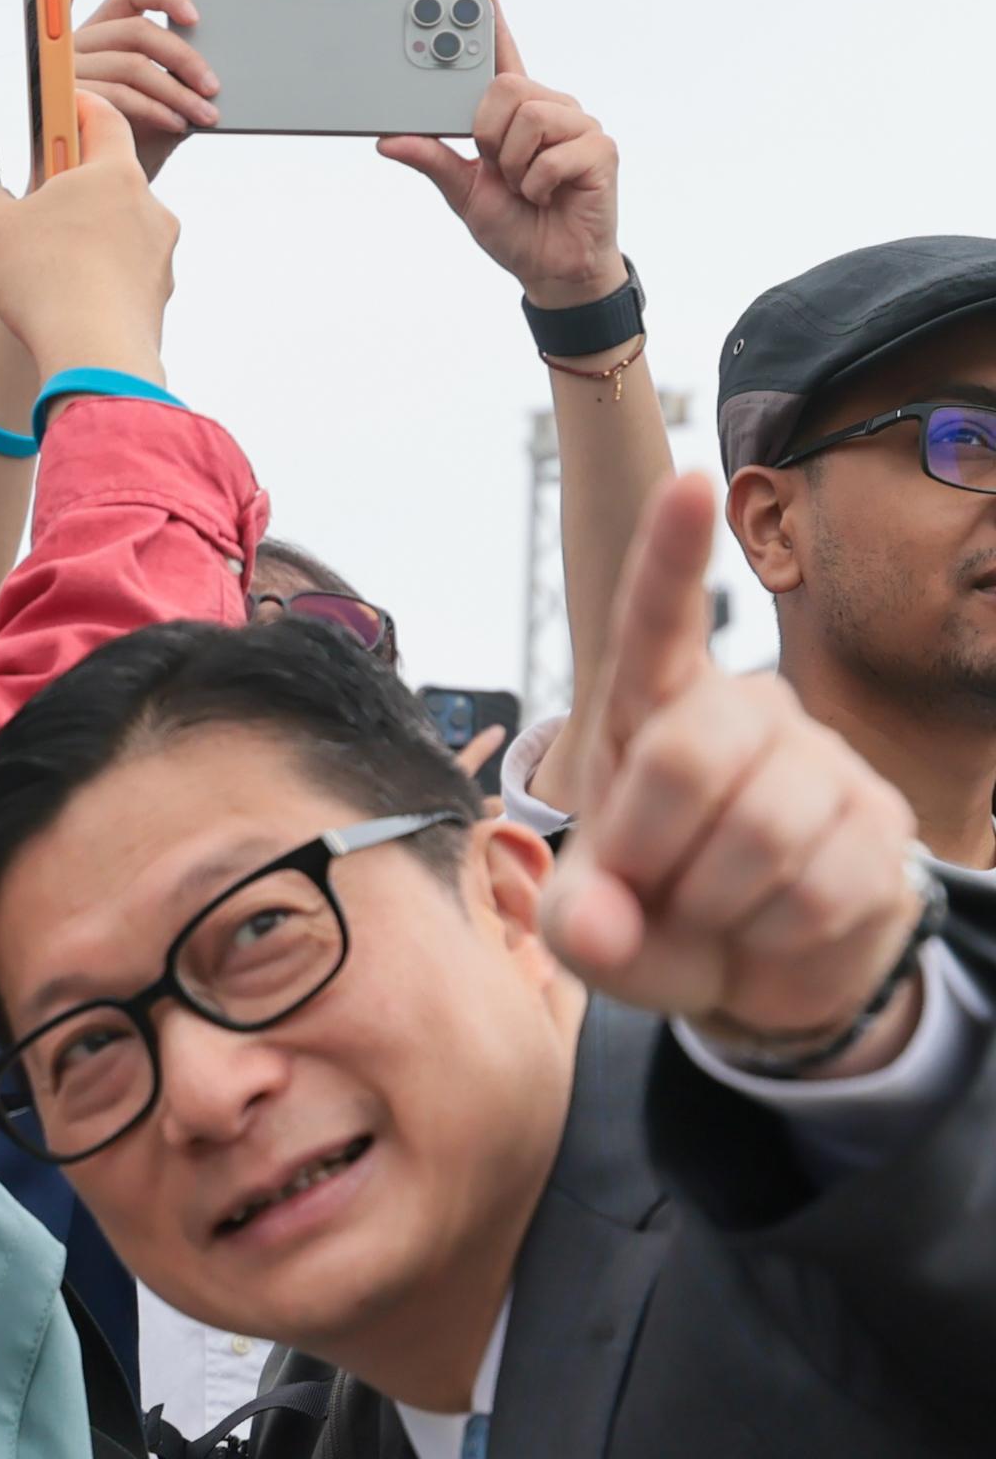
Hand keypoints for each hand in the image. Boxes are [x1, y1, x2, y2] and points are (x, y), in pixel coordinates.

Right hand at [0, 92, 178, 392]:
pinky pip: (123, 278)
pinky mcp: (158, 298)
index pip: (104, 118)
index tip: (64, 101)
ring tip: (49, 273)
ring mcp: (160, 255)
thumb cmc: (46, 281)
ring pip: (118, 233)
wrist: (94, 357)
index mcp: (115, 173)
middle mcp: (149, 207)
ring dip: (88, 241)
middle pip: (110, 181)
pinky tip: (68, 306)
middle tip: (39, 210)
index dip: (80, 105)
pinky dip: (99, 283)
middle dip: (76, 190)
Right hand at [69, 0, 218, 178]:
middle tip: (213, 86)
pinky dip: (155, 109)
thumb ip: (175, 80)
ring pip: (132, 64)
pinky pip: (119, 95)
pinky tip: (178, 124)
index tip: (196, 19)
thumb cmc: (127, 143)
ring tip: (204, 114)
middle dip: (183, 58)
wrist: (94, 184)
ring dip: (176, 91)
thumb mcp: (156, 103)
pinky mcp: (67, 98)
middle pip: (137, 30)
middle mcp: (78, 44)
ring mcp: (68, 70)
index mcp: (102, 32)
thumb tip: (211, 69)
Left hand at [379, 0, 626, 314]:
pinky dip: (538, 184)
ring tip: (524, 186)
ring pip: (529, 117)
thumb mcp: (461, 192)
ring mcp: (578, 125)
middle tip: (497, 166)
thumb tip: (388, 139)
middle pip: (505, 86)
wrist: (552, 269)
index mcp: (516, 113)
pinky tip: (547, 195)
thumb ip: (431, 159)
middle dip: (488, 134)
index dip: (489, 14)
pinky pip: (552, 154)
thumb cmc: (514, 226)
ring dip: (514, 166)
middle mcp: (549, 108)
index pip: (502, 52)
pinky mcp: (600, 149)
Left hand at [546, 475, 922, 1058]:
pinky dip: (777, 934)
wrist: (754, 974)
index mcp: (652, 711)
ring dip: (720, 903)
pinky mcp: (880, 818)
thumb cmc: (654, 921)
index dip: (669, 560)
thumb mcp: (592, 931)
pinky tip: (776, 921)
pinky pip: (819, 888)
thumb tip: (603, 928)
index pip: (654, 627)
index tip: (685, 485)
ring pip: (760, 830)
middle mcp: (741, 710)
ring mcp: (819, 757)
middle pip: (687, 754)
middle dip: (654, 848)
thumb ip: (578, 925)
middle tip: (655, 883)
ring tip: (719, 905)